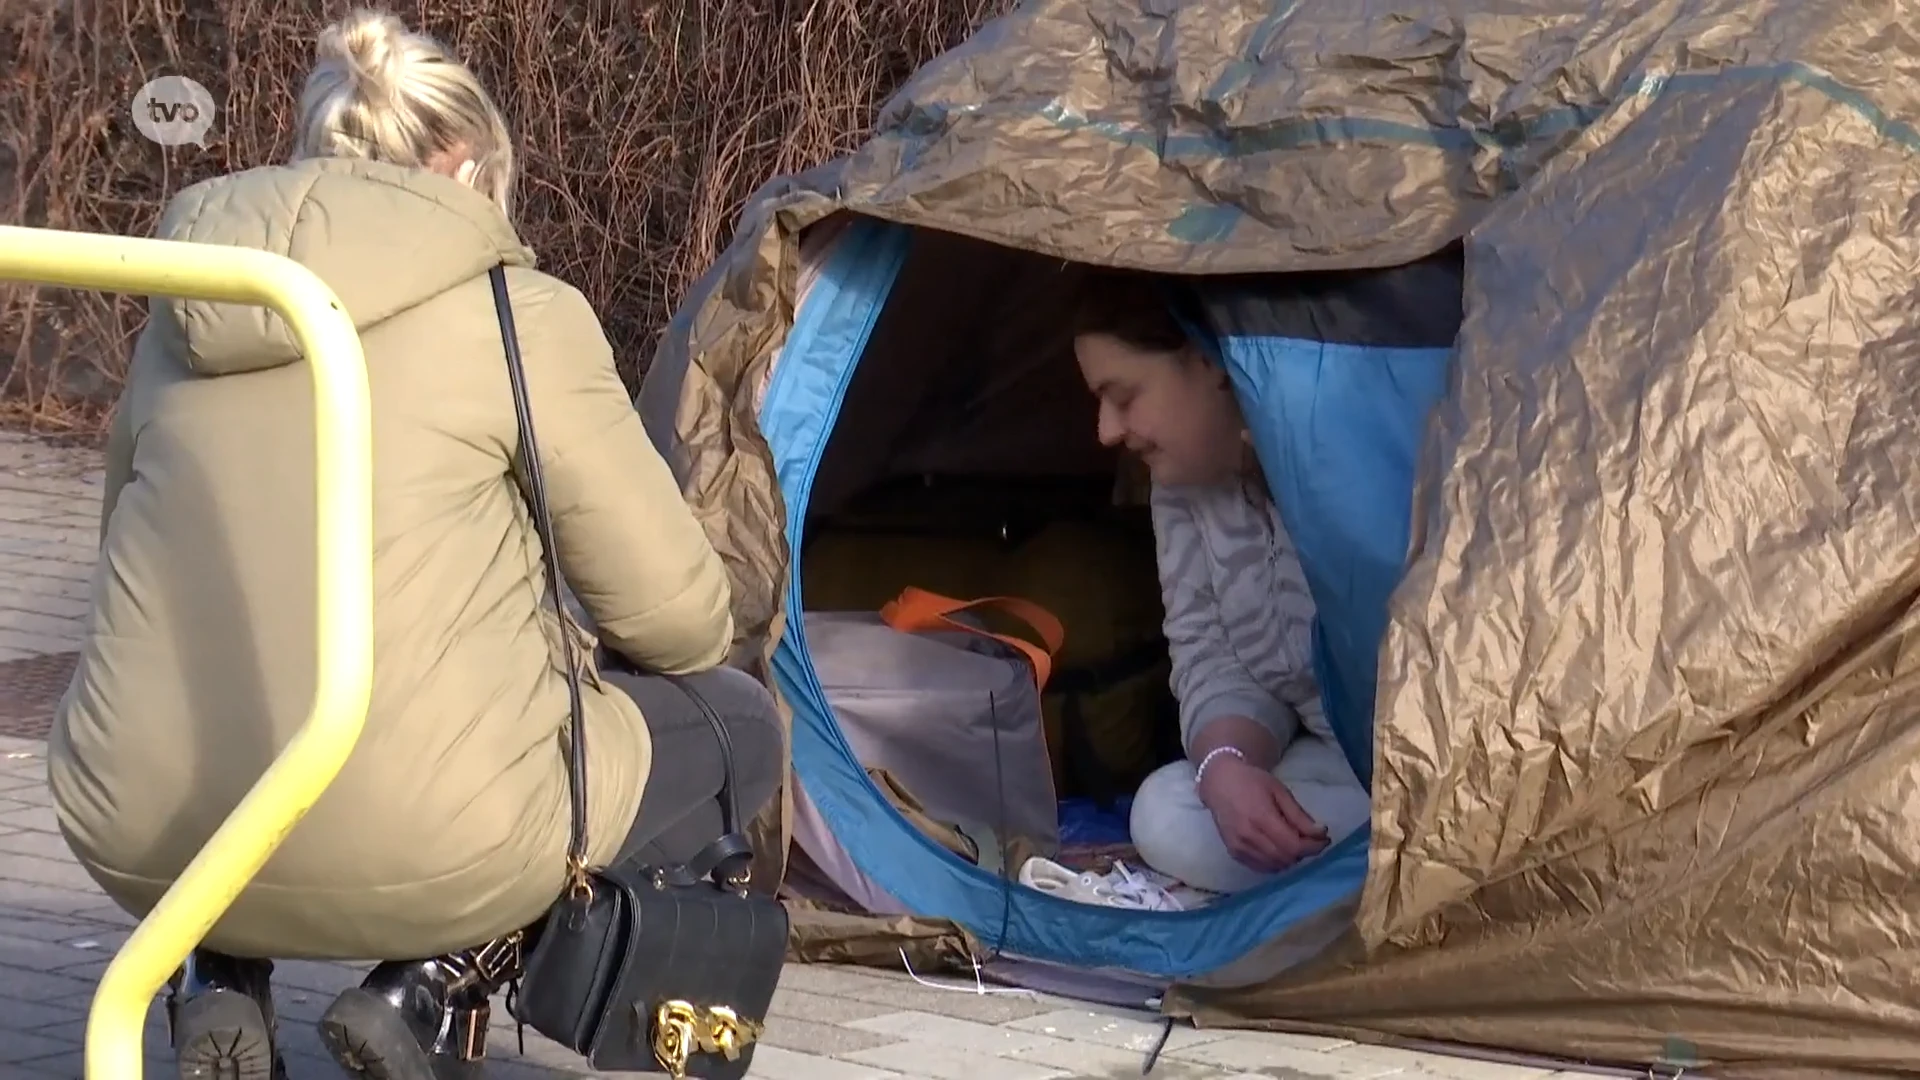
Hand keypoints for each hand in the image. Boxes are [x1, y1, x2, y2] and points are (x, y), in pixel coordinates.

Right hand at [1195, 756, 1329, 872]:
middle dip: (1304, 852)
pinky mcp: (1234, 853)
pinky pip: (1261, 867)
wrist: (1219, 783)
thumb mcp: (1280, 792)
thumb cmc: (1252, 782)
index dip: (1313, 846)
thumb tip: (1321, 833)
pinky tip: (1280, 849)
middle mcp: (1248, 836)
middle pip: (1286, 858)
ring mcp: (1239, 847)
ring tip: (1296, 843)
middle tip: (1312, 840)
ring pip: (1275, 866)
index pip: (1294, 846)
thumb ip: (1299, 816)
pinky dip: (1275, 863)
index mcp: (1261, 818)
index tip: (1324, 839)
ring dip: (1290, 859)